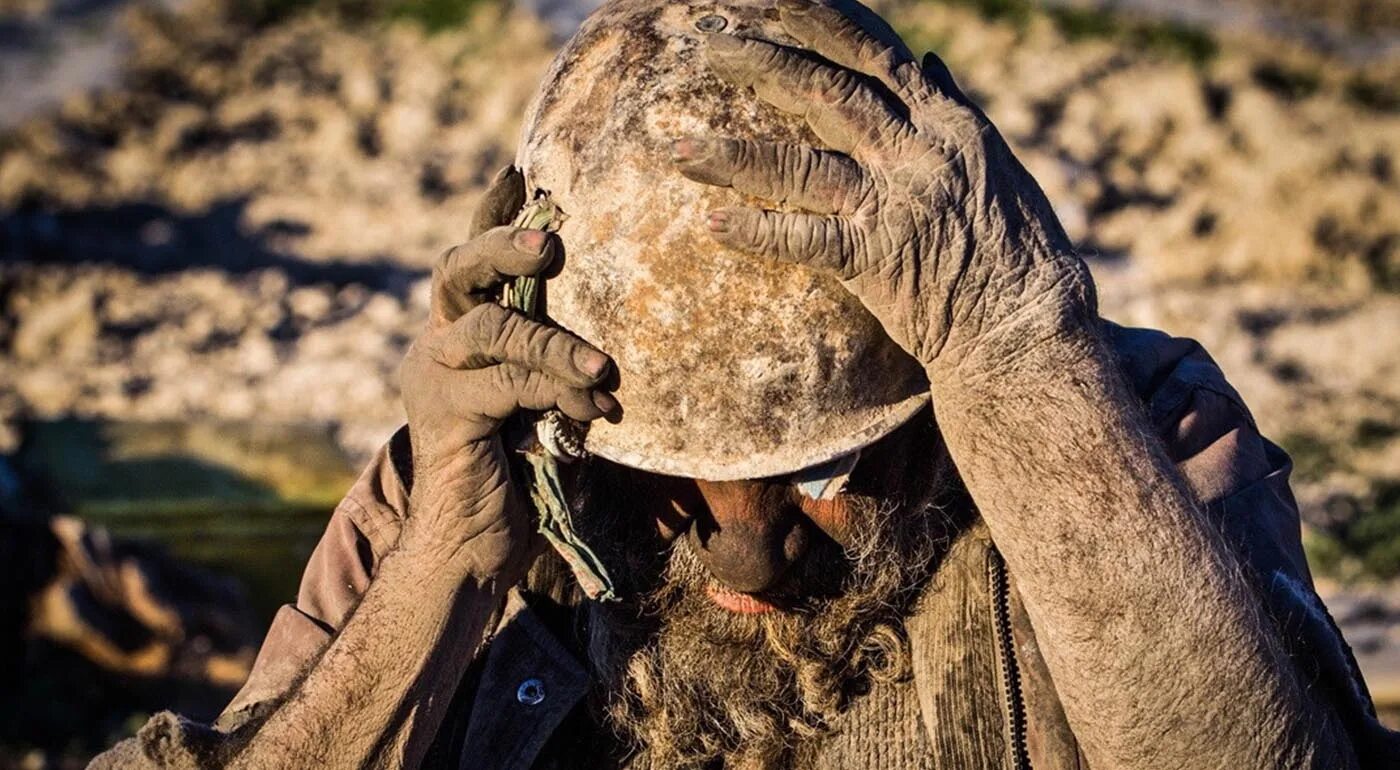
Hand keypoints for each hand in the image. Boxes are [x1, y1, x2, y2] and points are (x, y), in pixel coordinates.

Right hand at [398, 166, 617, 581]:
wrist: (471, 547)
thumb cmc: (518, 476)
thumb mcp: (543, 406)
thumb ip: (556, 366)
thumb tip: (611, 342)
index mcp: (457, 335)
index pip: (470, 262)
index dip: (493, 216)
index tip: (519, 173)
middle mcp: (435, 345)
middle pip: (458, 270)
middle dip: (504, 246)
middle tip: (551, 242)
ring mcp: (431, 377)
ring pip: (494, 330)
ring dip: (556, 345)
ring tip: (601, 371)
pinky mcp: (443, 414)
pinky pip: (509, 384)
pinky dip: (558, 395)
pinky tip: (593, 416)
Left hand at [673, 0, 1093, 375]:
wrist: (1029, 325)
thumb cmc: (1017, 247)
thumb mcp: (994, 162)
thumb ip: (952, 108)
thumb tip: (928, 61)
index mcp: (946, 121)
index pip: (874, 52)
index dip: (822, 19)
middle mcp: (918, 150)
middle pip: (823, 90)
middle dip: (759, 60)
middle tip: (705, 41)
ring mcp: (895, 203)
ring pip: (798, 163)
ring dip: (731, 155)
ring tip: (675, 150)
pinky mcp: (877, 260)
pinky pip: (804, 240)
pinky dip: (756, 231)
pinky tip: (711, 224)